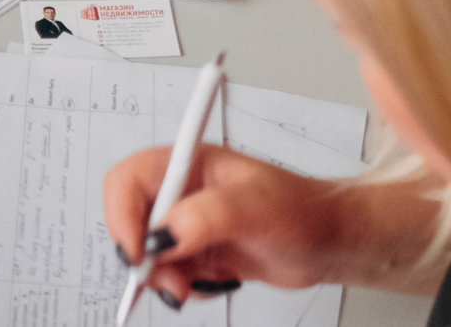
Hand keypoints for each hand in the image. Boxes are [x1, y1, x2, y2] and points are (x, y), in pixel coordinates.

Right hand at [105, 145, 343, 299]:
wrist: (329, 242)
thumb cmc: (302, 211)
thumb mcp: (253, 208)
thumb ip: (204, 217)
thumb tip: (161, 237)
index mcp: (188, 163)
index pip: (129, 179)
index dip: (121, 215)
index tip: (136, 253)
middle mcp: (183, 191)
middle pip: (131, 220)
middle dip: (144, 256)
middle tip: (170, 279)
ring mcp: (189, 223)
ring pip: (148, 254)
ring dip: (164, 278)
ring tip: (194, 287)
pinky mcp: (198, 251)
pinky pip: (170, 274)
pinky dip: (183, 286)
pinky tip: (214, 283)